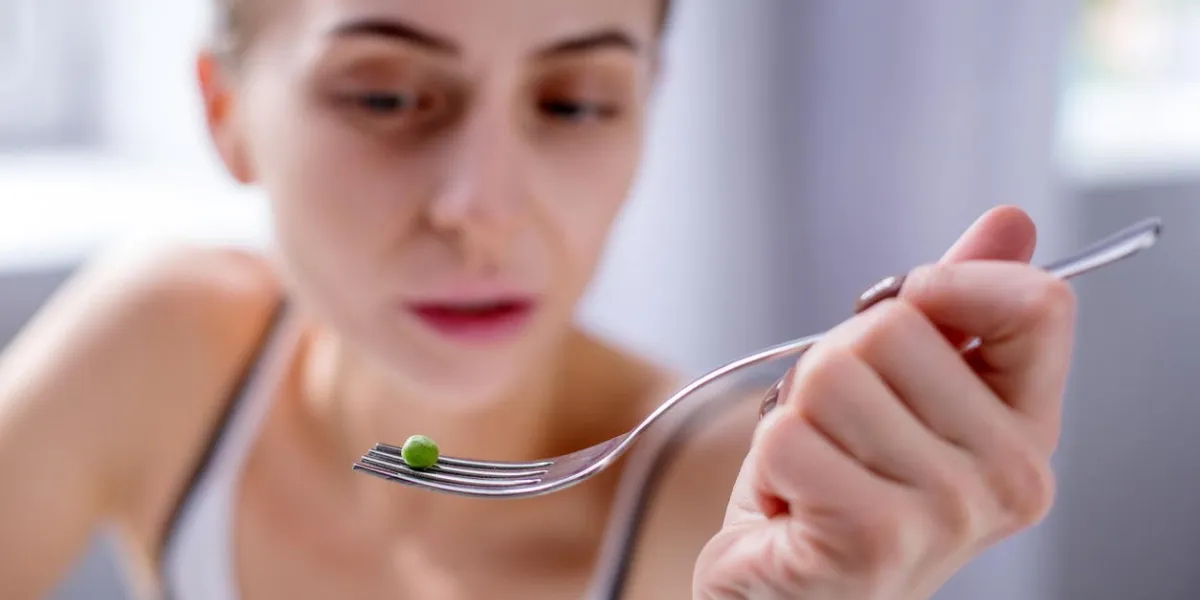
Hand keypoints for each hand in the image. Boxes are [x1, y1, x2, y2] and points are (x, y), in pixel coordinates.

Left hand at [694, 206, 1074, 598]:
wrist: (788, 590)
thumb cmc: (838, 486)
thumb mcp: (897, 389)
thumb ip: (954, 309)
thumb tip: (1010, 222)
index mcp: (1028, 431)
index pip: (1037, 305)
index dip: (950, 284)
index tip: (903, 314)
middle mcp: (1010, 478)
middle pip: (894, 328)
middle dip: (835, 365)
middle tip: (836, 431)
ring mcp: (947, 515)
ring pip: (831, 376)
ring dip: (796, 416)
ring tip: (814, 469)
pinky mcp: (872, 542)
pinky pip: (786, 435)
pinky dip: (769, 461)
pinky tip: (794, 506)